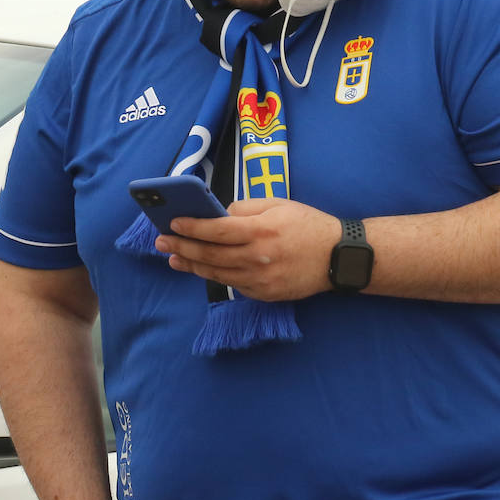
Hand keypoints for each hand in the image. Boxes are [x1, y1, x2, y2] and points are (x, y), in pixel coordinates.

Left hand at [155, 198, 341, 301]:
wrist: (337, 257)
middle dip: (182, 246)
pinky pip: (234, 284)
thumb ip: (246, 208)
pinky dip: (216, 276)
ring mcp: (260, 280)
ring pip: (216, 274)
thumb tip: (219, 214)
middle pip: (209, 254)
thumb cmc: (308, 225)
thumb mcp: (279, 204)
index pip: (215, 229)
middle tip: (161, 242)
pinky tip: (203, 269)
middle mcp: (257, 257)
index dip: (191, 226)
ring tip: (174, 258)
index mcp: (260, 231)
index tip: (172, 222)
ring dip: (191, 266)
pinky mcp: (265, 294)